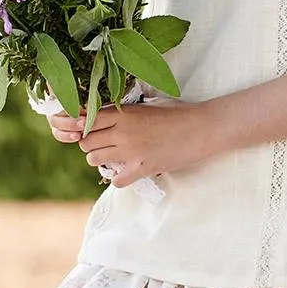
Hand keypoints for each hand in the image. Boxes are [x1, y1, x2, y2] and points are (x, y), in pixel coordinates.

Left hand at [62, 97, 216, 187]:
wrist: (201, 128)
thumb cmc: (176, 114)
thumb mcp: (145, 106)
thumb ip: (123, 113)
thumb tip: (102, 118)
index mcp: (122, 113)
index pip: (86, 122)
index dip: (85, 129)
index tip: (94, 132)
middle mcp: (122, 131)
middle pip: (86, 143)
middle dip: (92, 146)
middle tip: (106, 146)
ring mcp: (131, 151)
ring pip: (95, 160)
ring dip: (102, 161)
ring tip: (116, 158)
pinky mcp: (143, 168)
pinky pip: (116, 180)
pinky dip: (119, 179)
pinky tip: (128, 172)